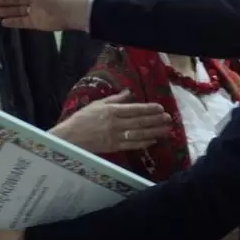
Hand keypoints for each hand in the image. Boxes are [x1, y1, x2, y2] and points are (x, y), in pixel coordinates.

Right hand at [50, 91, 170, 152]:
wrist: (70, 137)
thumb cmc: (83, 118)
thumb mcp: (98, 104)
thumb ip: (115, 99)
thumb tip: (129, 92)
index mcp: (111, 111)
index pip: (134, 109)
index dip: (149, 109)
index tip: (160, 108)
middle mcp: (115, 123)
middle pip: (140, 122)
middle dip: (156, 120)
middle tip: (168, 118)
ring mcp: (115, 136)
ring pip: (139, 134)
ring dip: (154, 131)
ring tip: (166, 129)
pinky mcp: (114, 147)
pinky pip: (132, 145)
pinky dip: (143, 143)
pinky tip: (153, 140)